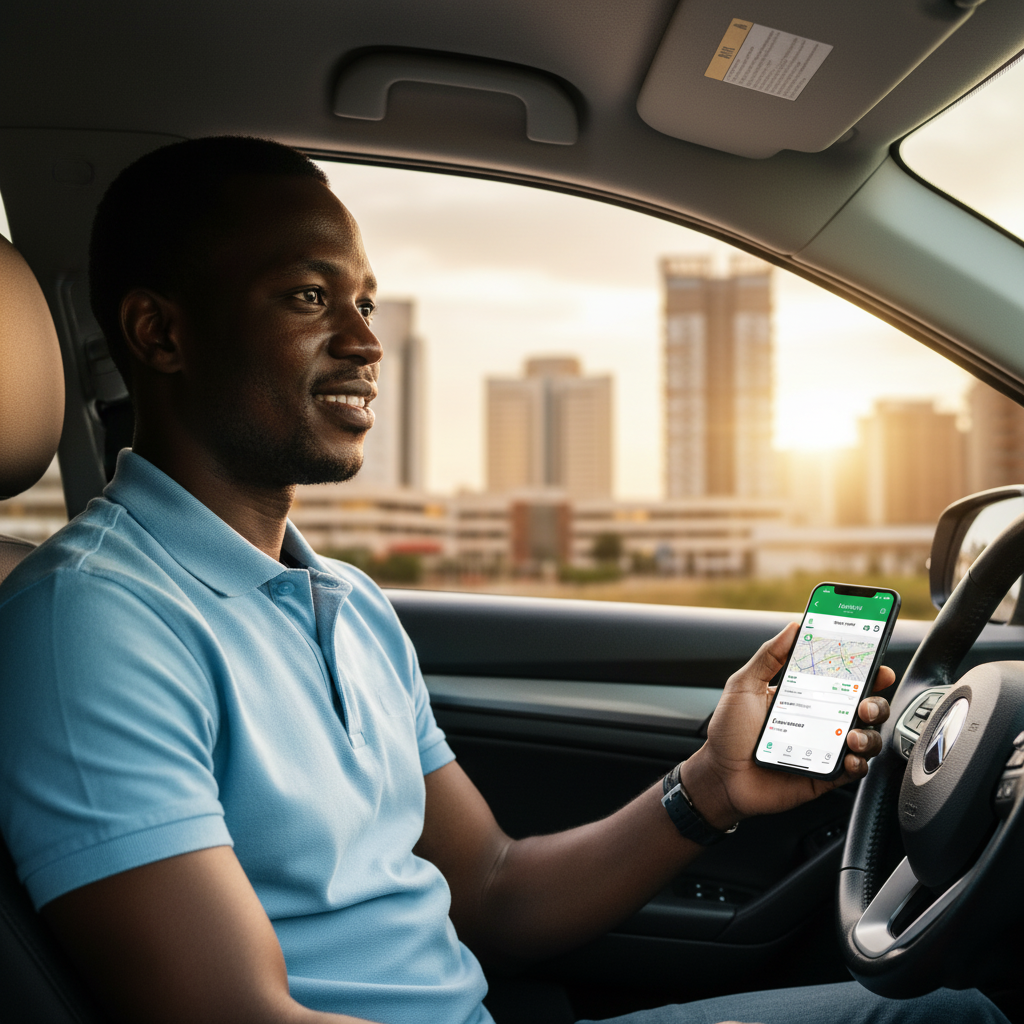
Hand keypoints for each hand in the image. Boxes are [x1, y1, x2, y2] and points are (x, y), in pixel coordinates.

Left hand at [680, 622, 892, 830]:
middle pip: (865, 705)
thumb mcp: (743, 686)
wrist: (721, 777)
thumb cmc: (729, 732)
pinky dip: (860, 763)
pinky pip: (855, 769)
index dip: (864, 667)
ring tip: (853, 734)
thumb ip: (768, 656)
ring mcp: (826, 747)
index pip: (842, 677)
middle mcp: (821, 719)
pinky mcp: (826, 775)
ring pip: (867, 737)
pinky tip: (850, 757)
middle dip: (876, 700)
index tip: (875, 659)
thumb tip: (794, 627)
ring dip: (870, 734)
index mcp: (804, 694)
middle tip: (865, 701)